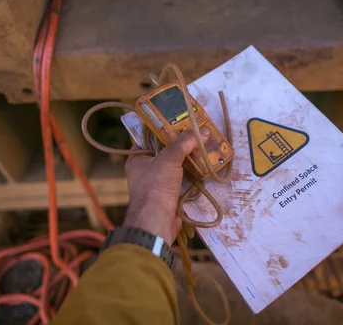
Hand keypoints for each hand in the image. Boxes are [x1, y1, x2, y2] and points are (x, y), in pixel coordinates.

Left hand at [123, 127, 209, 243]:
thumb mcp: (168, 158)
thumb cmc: (155, 186)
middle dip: (181, 144)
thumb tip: (201, 130)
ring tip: (204, 146)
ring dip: (189, 159)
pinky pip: (183, 179)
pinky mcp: (170, 194)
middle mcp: (146, 170)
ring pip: (176, 166)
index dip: (164, 130)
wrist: (157, 220)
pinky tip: (205, 165)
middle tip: (197, 133)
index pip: (149, 138)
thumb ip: (183, 143)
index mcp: (137, 159)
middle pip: (166, 152)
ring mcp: (159, 183)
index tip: (180, 122)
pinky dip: (193, 173)